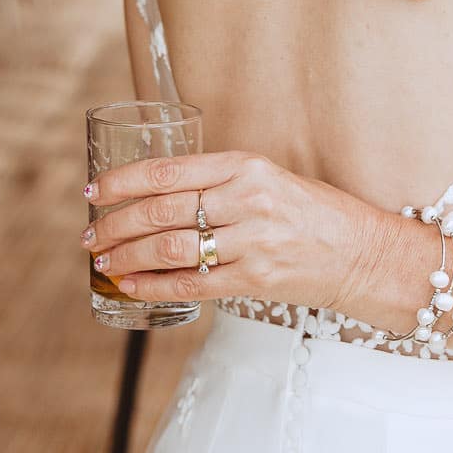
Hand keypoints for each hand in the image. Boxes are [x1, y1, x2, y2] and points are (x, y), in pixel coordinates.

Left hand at [82, 151, 387, 310]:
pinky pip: (191, 284)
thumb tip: (156, 194)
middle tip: (91, 235)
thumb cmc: (312, 213)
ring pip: (169, 248)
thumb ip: (219, 182)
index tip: (94, 192)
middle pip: (160, 211)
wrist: (362, 253)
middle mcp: (247, 200)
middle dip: (115, 225)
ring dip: (127, 257)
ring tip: (104, 261)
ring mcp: (251, 242)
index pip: (167, 171)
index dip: (121, 183)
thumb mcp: (268, 178)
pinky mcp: (255, 280)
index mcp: (246, 166)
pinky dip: (153, 286)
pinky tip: (132, 285)